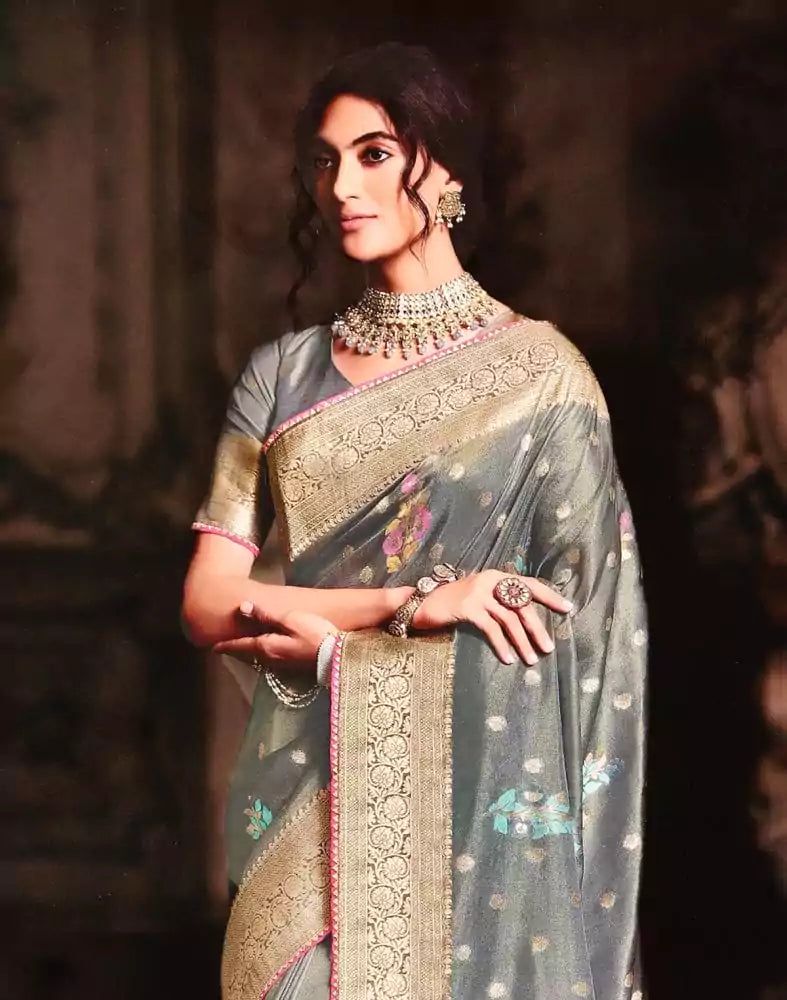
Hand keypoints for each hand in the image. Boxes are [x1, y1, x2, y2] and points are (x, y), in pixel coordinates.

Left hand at [212, 601, 337, 671]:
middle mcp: (270, 659)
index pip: (240, 645)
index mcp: (266, 646)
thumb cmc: (314, 634)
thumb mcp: (289, 619)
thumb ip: (266, 615)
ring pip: (257, 659)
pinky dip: (260, 656)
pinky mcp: (292, 667)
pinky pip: (269, 661)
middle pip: (247, 654)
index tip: (213, 646)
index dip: (226, 645)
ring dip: (247, 654)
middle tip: (223, 647)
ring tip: (241, 649)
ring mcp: (282, 665)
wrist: (337, 656)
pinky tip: (265, 653)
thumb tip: (242, 607)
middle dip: (235, 650)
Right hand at [411, 570, 571, 665]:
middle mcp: (490, 580)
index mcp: (496, 575)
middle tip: (548, 648)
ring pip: (509, 619)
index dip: (549, 596)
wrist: (422, 604)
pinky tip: (507, 658)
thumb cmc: (453, 603)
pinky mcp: (468, 607)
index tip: (567, 609)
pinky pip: (491, 629)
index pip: (529, 584)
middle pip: (522, 604)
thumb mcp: (480, 596)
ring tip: (531, 659)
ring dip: (522, 641)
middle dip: (537, 628)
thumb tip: (527, 619)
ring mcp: (478, 592)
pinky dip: (502, 645)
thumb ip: (499, 600)